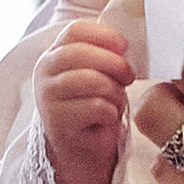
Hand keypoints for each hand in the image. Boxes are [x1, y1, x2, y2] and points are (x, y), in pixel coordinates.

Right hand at [33, 20, 134, 183]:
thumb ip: (107, 53)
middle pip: (79, 52)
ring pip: (90, 79)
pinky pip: (96, 106)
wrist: (83, 153)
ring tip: (115, 101)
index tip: (125, 47)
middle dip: (113, 63)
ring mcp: (47, 98)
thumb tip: (139, 33)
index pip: (74, 30)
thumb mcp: (101, 73)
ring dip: (113, 91)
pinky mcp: (57, 123)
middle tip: (129, 76)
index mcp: (54, 54)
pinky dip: (110, 111)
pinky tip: (108, 118)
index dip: (104, 35)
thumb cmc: (96, 107)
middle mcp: (44, 73)